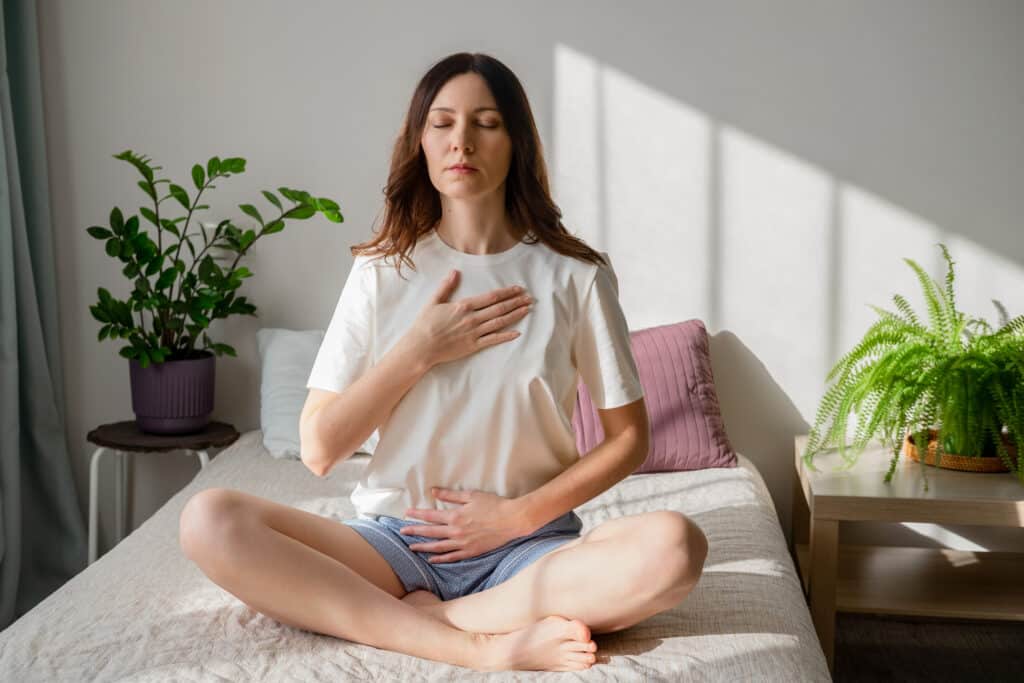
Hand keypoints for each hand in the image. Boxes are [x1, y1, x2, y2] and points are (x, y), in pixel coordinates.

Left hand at [399, 487, 529, 562]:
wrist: (512, 520)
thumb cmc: (493, 505)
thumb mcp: (471, 495)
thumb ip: (450, 495)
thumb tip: (433, 491)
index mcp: (455, 516)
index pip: (430, 516)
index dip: (417, 514)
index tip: (406, 514)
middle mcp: (456, 531)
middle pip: (430, 532)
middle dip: (414, 531)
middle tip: (402, 531)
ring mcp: (463, 544)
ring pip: (438, 547)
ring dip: (423, 547)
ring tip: (411, 547)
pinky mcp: (471, 552)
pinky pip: (452, 557)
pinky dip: (440, 559)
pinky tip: (432, 559)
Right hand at [402, 270, 533, 368]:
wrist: (421, 346)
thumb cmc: (425, 324)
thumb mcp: (434, 301)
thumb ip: (446, 286)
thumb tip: (455, 272)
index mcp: (464, 306)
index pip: (491, 297)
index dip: (507, 292)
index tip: (518, 289)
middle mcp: (472, 318)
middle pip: (499, 308)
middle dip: (516, 302)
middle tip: (529, 298)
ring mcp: (474, 333)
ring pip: (500, 322)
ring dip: (515, 315)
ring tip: (527, 310)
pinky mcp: (473, 346)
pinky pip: (493, 340)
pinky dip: (506, 336)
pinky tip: (517, 333)